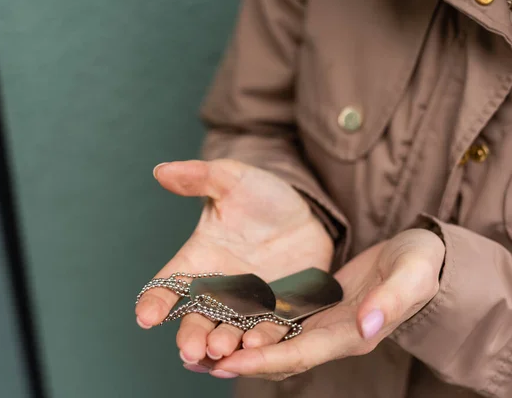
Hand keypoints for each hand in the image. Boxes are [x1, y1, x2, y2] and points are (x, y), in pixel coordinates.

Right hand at [135, 159, 333, 367]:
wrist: (303, 212)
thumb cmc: (260, 195)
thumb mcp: (231, 180)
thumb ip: (199, 177)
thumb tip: (161, 170)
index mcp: (198, 260)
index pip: (169, 283)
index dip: (155, 300)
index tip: (145, 316)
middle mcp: (220, 287)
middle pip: (197, 318)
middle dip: (191, 335)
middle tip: (190, 350)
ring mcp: (250, 303)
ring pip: (231, 330)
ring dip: (224, 343)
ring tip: (221, 349)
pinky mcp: (281, 310)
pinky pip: (270, 330)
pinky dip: (262, 341)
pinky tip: (258, 347)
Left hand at [210, 228, 443, 379]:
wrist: (422, 256)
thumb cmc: (420, 263)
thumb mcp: (411, 274)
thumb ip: (390, 300)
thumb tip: (365, 326)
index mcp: (350, 334)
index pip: (299, 354)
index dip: (263, 361)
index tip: (226, 361)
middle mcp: (330, 335)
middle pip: (276, 355)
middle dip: (236, 360)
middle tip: (193, 357)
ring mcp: (320, 323)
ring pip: (270, 341)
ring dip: (235, 345)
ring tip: (195, 345)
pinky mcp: (313, 306)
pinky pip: (275, 320)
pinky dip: (248, 324)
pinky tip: (223, 318)